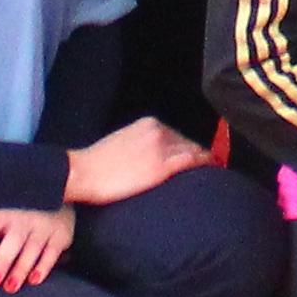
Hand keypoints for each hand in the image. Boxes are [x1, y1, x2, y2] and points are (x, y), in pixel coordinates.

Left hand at [0, 203, 77, 288]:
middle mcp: (24, 220)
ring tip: (10, 288)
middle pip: (12, 242)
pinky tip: (34, 280)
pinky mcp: (60, 236)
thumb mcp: (3, 214)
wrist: (62, 196)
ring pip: (32, 250)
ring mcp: (43, 228)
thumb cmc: (21, 212)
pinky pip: (51, 254)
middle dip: (2, 261)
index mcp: (3, 214)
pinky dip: (43, 267)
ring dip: (20, 270)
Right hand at [63, 118, 209, 205]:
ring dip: (202, 159)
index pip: (176, 134)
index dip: (187, 145)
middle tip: (208, 164)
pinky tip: (212, 167)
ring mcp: (161, 147)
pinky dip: (204, 162)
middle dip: (196, 152)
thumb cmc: (97, 164)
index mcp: (147, 124)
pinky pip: (191, 161)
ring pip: (192, 150)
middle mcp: (157, 131)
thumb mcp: (122, 143)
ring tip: (212, 168)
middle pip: (186, 141)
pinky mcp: (162, 166)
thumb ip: (140, 143)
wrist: (83, 172)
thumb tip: (149, 155)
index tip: (195, 154)